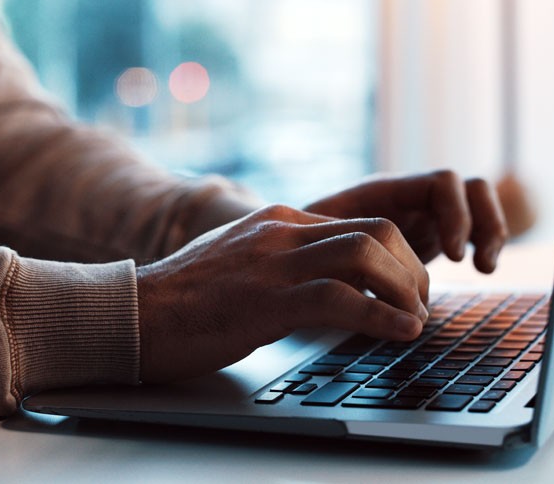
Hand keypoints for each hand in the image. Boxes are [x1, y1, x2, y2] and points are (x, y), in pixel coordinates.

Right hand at [136, 205, 429, 382]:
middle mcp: (281, 232)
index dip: (398, 256)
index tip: (407, 289)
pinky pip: (341, 299)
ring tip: (415, 321)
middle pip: (377, 231)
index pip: (361, 223)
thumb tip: (324, 279)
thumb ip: (281, 258)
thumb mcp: (241, 261)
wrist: (134, 312)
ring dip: (406, 291)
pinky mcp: (266, 301)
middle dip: (412, 269)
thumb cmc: (186, 297)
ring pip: (366, 255)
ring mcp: (273, 264)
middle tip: (418, 305)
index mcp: (279, 220)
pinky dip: (382, 317)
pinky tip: (400, 333)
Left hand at [304, 170, 507, 272]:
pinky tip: (480, 270)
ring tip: (484, 268)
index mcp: (384, 191)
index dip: (455, 215)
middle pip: (468, 188)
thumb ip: (340, 246)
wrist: (295, 246)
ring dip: (490, 231)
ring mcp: (421, 213)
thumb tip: (352, 265)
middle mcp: (408, 196)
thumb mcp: (317, 242)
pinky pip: (471, 227)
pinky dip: (482, 243)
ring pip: (476, 204)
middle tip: (473, 264)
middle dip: (481, 223)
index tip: (453, 256)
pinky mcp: (428, 234)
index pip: (441, 183)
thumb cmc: (299, 242)